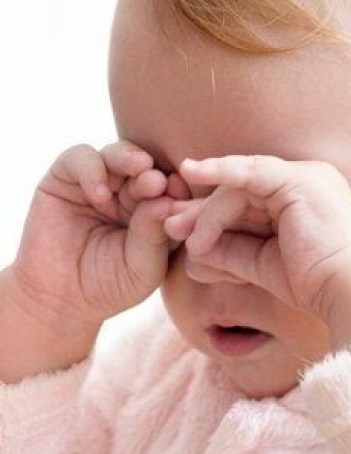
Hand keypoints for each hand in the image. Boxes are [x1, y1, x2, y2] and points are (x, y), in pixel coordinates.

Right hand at [8, 140, 191, 330]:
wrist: (61, 298)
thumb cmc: (111, 286)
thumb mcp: (142, 267)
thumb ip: (154, 236)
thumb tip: (166, 200)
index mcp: (159, 211)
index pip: (176, 191)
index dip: (181, 190)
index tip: (185, 196)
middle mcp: (132, 193)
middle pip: (150, 168)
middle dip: (156, 174)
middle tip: (159, 182)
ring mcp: (101, 183)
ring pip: (119, 155)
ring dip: (130, 160)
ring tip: (140, 170)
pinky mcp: (66, 178)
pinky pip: (81, 157)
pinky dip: (93, 169)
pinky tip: (101, 195)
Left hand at [163, 154, 350, 330]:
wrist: (347, 292)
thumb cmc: (314, 286)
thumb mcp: (261, 264)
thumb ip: (230, 250)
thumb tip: (191, 252)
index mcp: (308, 200)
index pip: (253, 199)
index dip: (216, 215)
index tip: (186, 233)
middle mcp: (312, 181)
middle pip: (244, 190)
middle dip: (204, 210)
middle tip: (171, 226)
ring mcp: (309, 176)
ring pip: (242, 186)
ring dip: (208, 210)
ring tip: (183, 234)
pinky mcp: (301, 179)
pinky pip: (251, 172)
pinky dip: (221, 172)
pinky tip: (193, 173)